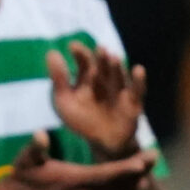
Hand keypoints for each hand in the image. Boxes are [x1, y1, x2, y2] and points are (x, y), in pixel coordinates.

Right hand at [0, 133, 156, 189]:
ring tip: (150, 173)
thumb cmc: (23, 175)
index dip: (126, 168)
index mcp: (72, 180)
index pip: (105, 174)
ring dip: (134, 185)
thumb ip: (35, 147)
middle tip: (154, 158)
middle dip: (137, 173)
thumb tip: (40, 134)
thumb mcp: (25, 158)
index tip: (144, 160)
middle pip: (117, 185)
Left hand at [46, 39, 145, 159]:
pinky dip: (139, 80)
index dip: (79, 53)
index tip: (72, 46)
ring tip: (113, 57)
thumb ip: (59, 79)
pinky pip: (138, 89)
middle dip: (100, 57)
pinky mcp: (133, 101)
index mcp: (88, 77)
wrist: (102, 143)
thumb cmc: (82, 120)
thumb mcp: (64, 101)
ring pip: (119, 74)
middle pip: (103, 65)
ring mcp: (120, 88)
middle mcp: (105, 79)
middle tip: (99, 49)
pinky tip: (138, 69)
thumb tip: (51, 52)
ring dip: (116, 66)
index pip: (84, 60)